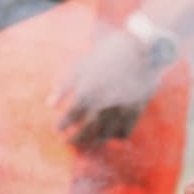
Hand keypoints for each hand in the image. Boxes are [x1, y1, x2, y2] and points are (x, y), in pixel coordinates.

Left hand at [52, 31, 163, 148]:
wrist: (142, 48)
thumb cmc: (108, 52)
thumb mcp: (81, 64)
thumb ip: (65, 85)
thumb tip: (50, 104)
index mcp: (87, 92)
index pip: (71, 116)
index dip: (63, 125)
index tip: (58, 130)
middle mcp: (103, 105)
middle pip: (86, 130)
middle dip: (76, 139)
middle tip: (69, 144)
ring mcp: (120, 109)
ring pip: (105, 134)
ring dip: (94, 142)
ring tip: (88, 144)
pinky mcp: (136, 110)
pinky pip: (125, 131)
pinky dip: (117, 137)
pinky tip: (112, 137)